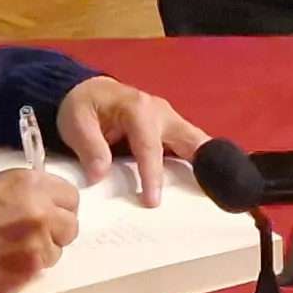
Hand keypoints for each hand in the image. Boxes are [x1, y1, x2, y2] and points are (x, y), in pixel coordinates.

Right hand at [0, 168, 80, 292]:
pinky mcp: (30, 273)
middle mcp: (41, 212)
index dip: (59, 202)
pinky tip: (8, 264)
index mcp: (29, 184)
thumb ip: (14, 187)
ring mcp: (38, 245)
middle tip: (37, 231)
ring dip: (44, 249)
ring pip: (58, 249)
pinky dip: (30, 267)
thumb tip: (28, 194)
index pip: (70, 194)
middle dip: (57, 227)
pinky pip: (42, 269)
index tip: (50, 208)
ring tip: (16, 250)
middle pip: (71, 223)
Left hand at [56, 75, 208, 206]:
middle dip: (205, 164)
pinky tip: (204, 185)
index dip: (153, 175)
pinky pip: (189, 147)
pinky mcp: (170, 129)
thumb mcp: (76, 122)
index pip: (150, 147)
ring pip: (196, 143)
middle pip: (191, 140)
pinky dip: (198, 164)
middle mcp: (161, 113)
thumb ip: (90, 147)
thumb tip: (100, 175)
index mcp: (139, 110)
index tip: (153, 202)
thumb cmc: (82, 105)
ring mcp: (169, 120)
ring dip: (206, 165)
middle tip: (214, 192)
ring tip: (216, 193)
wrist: (85, 90)